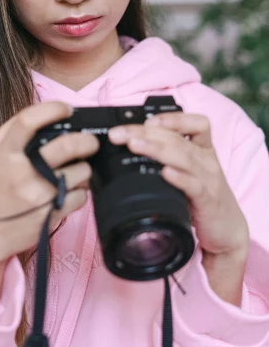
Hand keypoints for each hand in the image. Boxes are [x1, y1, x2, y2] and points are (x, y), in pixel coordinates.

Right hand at [0, 101, 98, 277]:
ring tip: (72, 174)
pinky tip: (65, 194)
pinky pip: (80, 196)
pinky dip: (78, 193)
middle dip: (86, 140)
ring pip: (80, 172)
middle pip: (66, 146)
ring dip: (83, 170)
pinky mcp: (50, 214)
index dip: (52, 109)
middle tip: (91, 142)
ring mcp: (37, 195)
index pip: (28, 120)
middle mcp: (20, 173)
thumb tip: (42, 115)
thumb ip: (9, 133)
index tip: (67, 109)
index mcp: (3, 154)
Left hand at [108, 112, 249, 299]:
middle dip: (146, 133)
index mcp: (203, 149)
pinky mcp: (207, 200)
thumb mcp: (188, 172)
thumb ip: (168, 158)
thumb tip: (132, 145)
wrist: (227, 229)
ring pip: (183, 157)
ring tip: (134, 145)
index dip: (172, 118)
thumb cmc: (202, 197)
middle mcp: (206, 160)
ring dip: (156, 149)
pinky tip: (164, 173)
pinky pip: (193, 186)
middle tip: (119, 134)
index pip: (196, 123)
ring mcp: (208, 179)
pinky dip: (179, 178)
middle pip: (177, 139)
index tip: (146, 120)